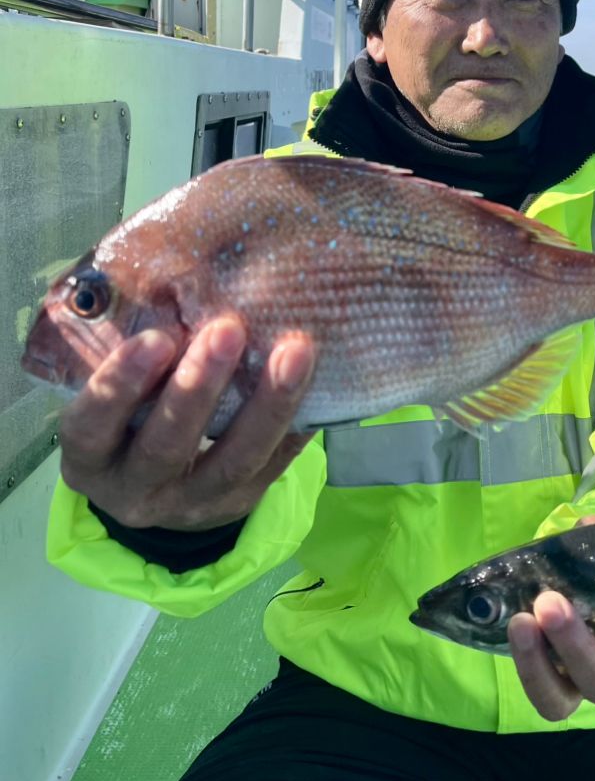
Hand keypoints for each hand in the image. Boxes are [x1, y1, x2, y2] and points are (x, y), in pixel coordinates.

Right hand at [58, 316, 315, 531]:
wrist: (158, 488)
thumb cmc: (131, 416)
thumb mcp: (116, 397)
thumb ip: (135, 354)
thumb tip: (179, 277)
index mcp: (90, 456)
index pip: (93, 424)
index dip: (121, 384)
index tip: (157, 338)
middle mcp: (135, 489)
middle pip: (166, 446)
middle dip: (199, 387)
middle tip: (228, 328)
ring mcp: (190, 503)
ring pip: (233, 461)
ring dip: (267, 404)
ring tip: (295, 351)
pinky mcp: (239, 503)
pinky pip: (275, 466)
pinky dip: (297, 423)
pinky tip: (319, 383)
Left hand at [507, 515, 594, 720]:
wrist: (587, 592)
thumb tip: (590, 526)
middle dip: (576, 645)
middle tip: (551, 603)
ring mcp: (582, 687)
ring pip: (566, 699)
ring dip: (540, 660)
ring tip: (523, 619)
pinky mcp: (554, 689)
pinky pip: (542, 695)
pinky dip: (526, 666)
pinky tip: (516, 628)